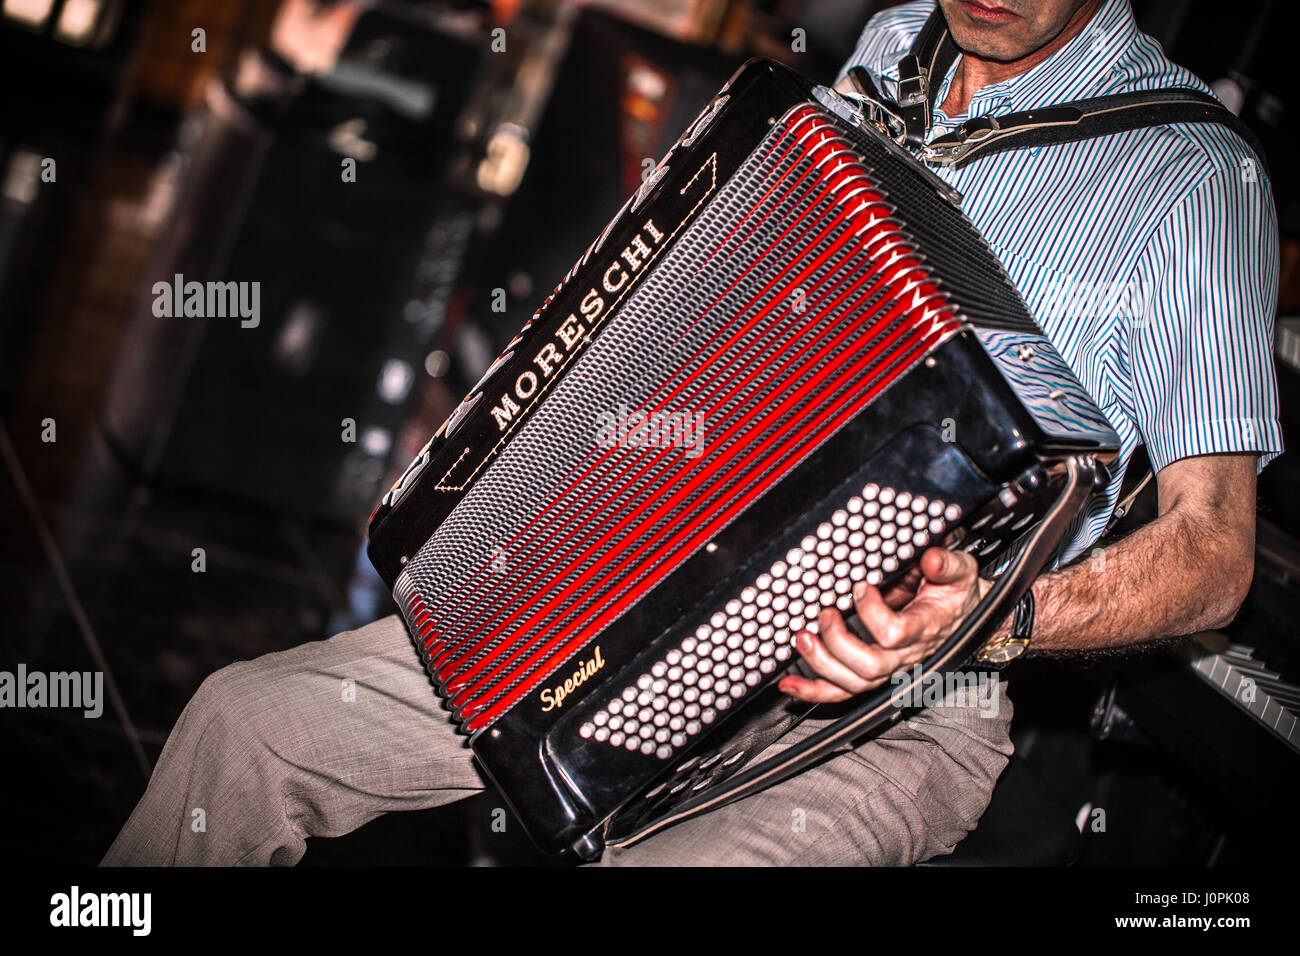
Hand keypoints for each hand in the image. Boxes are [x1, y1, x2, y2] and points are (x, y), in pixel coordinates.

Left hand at [778, 547, 988, 702]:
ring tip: (802, 638)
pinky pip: (843, 691)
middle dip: (838, 642)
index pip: (894, 633)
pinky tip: (789, 684)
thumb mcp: (961, 570)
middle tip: (824, 614)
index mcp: (925, 628)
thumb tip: (930, 558)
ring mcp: (889, 668)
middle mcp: (906, 655)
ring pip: (853, 683)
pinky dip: (813, 690)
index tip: (859, 586)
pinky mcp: (873, 673)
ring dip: (821, 664)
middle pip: (869, 666)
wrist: (963, 615)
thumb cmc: (957, 593)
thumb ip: (947, 564)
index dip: (871, 611)